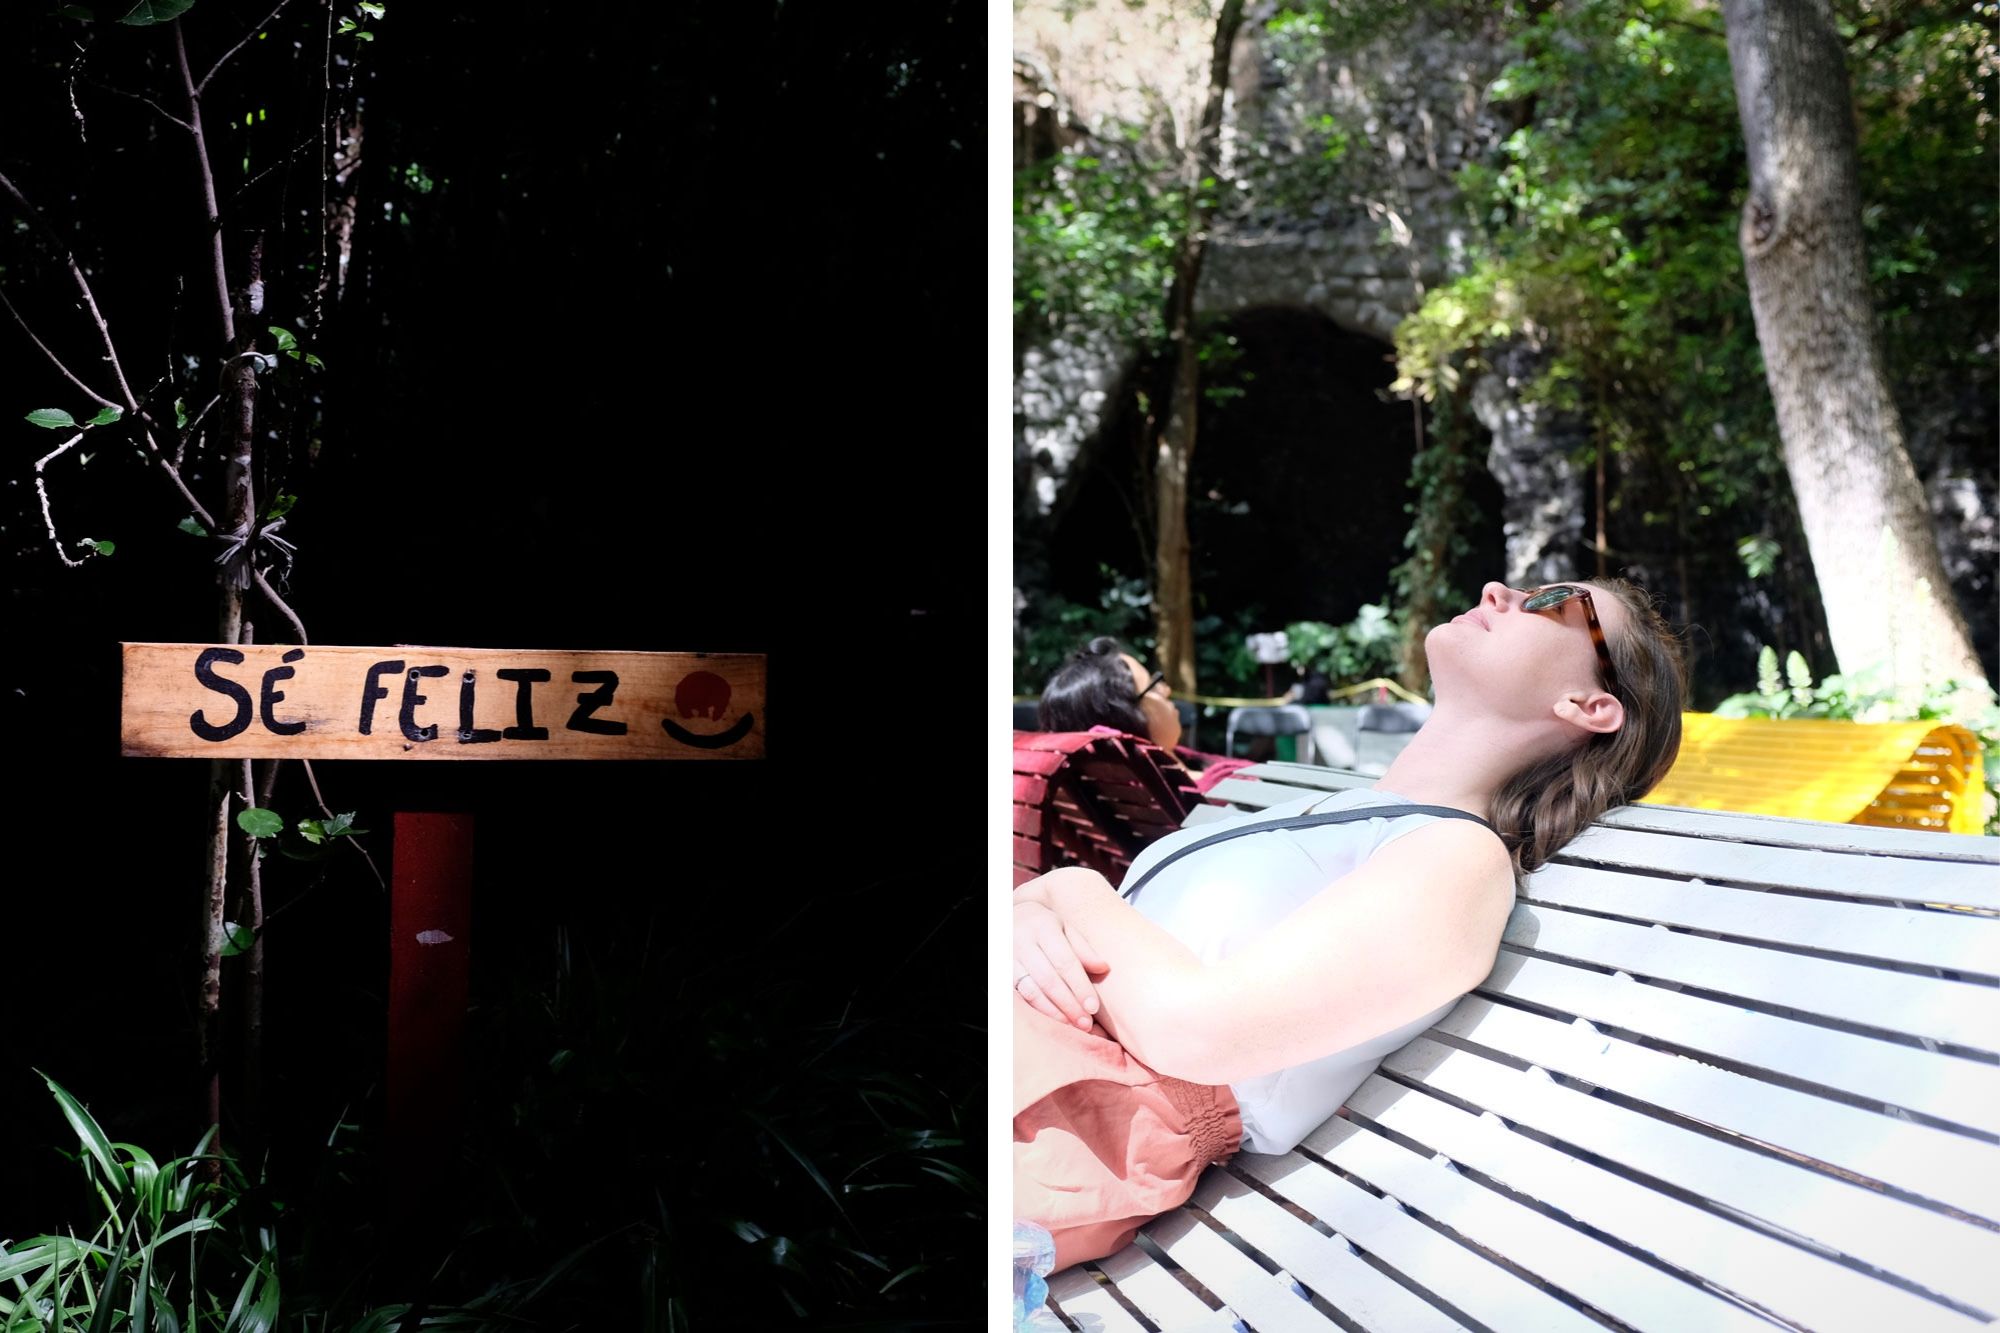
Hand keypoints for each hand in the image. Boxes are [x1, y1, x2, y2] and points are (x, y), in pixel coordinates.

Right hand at [1013, 898, 1107, 1029]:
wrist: (1007, 919)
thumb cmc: (1043, 926)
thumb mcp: (1064, 928)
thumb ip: (1083, 949)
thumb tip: (1103, 969)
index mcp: (1043, 927)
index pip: (1064, 961)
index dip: (1080, 986)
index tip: (1093, 1008)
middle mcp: (1023, 943)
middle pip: (1048, 980)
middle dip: (1069, 1005)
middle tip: (1085, 1023)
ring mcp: (1009, 959)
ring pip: (1032, 992)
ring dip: (1054, 1012)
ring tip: (1073, 1026)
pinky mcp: (1002, 974)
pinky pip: (1021, 997)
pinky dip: (1039, 1011)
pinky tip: (1055, 1020)